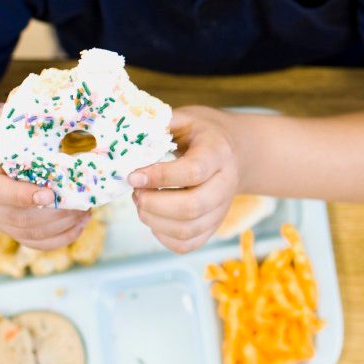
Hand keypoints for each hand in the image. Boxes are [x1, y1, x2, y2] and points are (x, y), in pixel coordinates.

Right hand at [0, 106, 89, 249]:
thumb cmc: (3, 129)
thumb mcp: (7, 120)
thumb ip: (28, 121)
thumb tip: (72, 107)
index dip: (20, 196)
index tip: (49, 194)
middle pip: (16, 218)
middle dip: (54, 214)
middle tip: (83, 202)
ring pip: (27, 233)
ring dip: (61, 226)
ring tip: (86, 210)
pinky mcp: (7, 227)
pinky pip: (33, 242)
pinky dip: (59, 238)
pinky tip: (80, 224)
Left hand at [128, 106, 244, 253]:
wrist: (236, 151)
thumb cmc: (203, 133)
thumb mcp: (186, 119)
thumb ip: (160, 125)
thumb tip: (127, 136)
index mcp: (218, 152)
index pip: (194, 171)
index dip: (160, 177)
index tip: (133, 176)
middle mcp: (225, 184)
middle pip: (193, 207)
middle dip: (153, 204)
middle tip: (136, 193)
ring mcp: (221, 208)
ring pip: (187, 230)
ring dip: (154, 221)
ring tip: (141, 202)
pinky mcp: (213, 226)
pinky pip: (187, 244)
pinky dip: (163, 236)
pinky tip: (154, 217)